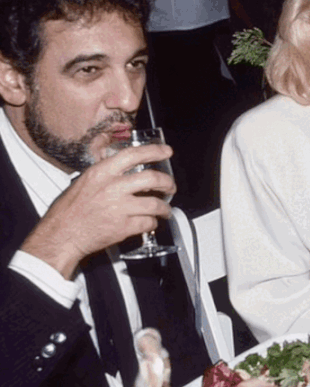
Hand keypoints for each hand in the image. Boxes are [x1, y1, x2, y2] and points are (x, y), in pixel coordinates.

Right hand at [20, 144, 175, 278]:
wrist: (61, 235)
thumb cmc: (69, 211)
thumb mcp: (84, 182)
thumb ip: (106, 175)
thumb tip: (127, 171)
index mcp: (101, 173)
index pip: (133, 154)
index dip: (154, 151)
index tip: (166, 151)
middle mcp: (112, 187)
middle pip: (152, 178)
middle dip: (167, 182)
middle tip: (171, 186)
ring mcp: (119, 207)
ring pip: (155, 203)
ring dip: (164, 207)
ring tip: (165, 209)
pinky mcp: (124, 226)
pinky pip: (148, 222)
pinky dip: (152, 223)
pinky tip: (150, 223)